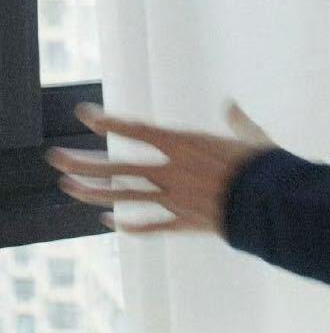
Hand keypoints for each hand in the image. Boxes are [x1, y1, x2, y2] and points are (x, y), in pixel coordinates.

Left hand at [45, 100, 279, 236]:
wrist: (272, 204)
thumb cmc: (265, 166)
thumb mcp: (251, 138)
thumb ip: (237, 122)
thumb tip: (231, 106)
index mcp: (186, 144)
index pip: (138, 130)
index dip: (110, 122)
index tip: (85, 115)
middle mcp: (172, 171)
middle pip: (118, 167)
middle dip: (84, 163)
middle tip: (55, 159)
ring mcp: (174, 198)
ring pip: (124, 197)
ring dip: (93, 193)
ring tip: (68, 188)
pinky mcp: (184, 222)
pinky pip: (149, 226)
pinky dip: (129, 225)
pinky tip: (110, 223)